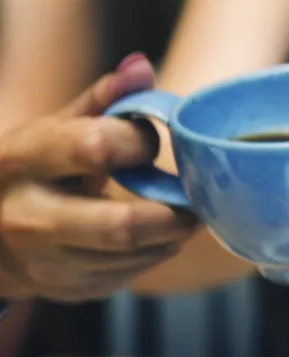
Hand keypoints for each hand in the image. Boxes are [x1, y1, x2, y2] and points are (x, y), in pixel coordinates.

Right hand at [0, 53, 197, 300]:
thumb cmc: (36, 169)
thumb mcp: (55, 129)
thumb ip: (102, 100)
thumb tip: (142, 66)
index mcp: (21, 160)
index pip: (95, 148)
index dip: (140, 141)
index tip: (152, 141)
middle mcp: (26, 217)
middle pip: (122, 226)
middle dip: (175, 215)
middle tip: (198, 201)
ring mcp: (44, 262)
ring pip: (133, 256)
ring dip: (171, 236)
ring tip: (183, 215)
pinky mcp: (67, 290)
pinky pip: (129, 276)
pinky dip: (154, 254)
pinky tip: (156, 237)